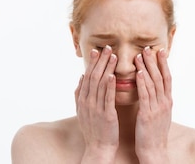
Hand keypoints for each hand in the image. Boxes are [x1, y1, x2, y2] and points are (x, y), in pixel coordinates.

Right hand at [74, 46, 118, 162]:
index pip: (88, 76)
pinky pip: (107, 98)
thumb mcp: (82, 110)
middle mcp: (87, 102)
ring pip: (101, 84)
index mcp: (82, 99)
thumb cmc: (94, 129)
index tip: (97, 50)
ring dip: (107, 68)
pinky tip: (114, 75)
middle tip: (107, 47)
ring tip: (113, 56)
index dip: (93, 62)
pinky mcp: (106, 115)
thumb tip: (81, 76)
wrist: (98, 147)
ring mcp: (96, 108)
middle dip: (100, 61)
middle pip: (93, 77)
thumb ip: (80, 93)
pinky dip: (110, 86)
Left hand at [134, 47, 172, 162]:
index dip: (164, 63)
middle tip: (150, 47)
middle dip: (155, 61)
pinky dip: (142, 83)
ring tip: (141, 55)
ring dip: (147, 68)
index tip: (161, 50)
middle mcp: (165, 102)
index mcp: (167, 102)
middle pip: (161, 77)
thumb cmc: (154, 133)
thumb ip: (158, 100)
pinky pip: (145, 96)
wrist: (154, 151)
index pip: (167, 78)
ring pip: (153, 84)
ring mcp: (157, 108)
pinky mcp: (148, 115)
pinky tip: (138, 73)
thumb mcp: (159, 114)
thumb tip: (155, 88)